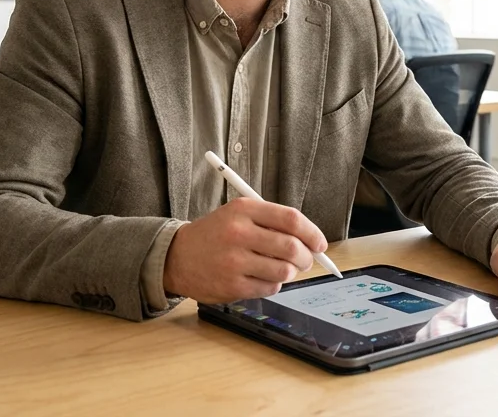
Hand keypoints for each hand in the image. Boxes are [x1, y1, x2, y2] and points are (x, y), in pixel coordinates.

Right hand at [163, 198, 327, 303]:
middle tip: (306, 259)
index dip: (312, 233)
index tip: (320, 243)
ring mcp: (234, 261)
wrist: (177, 257)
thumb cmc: (215, 234)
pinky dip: (274, 284)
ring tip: (282, 267)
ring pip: (284, 271)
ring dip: (290, 272)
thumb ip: (273, 222)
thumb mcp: (238, 214)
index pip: (291, 219)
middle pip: (291, 247)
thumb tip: (311, 240)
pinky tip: (262, 276)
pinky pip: (270, 287)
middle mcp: (238, 233)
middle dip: (307, 257)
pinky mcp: (232, 285)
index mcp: (243, 209)